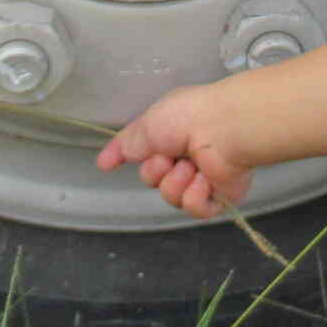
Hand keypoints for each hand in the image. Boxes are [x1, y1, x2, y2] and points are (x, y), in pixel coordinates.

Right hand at [95, 83, 252, 219]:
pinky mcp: (220, 196)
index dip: (129, 158)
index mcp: (170, 135)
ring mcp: (203, 177)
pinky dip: (195, 196)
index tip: (108, 164)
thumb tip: (102, 162)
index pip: (143, 154)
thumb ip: (125, 146)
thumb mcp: (146, 125)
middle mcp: (185, 156)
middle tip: (169, 157)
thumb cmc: (188, 117)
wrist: (224, 129)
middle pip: (153, 181)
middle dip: (155, 171)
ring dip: (176, 183)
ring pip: (172, 198)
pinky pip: (195, 209)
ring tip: (191, 167)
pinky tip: (204, 179)